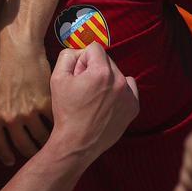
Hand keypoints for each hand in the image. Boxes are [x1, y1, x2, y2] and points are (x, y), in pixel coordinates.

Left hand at [0, 37, 52, 165]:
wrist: (17, 48)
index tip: (10, 161)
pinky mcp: (46, 103)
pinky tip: (59, 129)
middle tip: (34, 154)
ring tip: (48, 144)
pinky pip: (54, 124)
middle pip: (23, 147)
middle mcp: (10, 119)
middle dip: (29, 154)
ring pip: (41, 139)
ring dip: (45, 144)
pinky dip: (57, 128)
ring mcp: (29, 112)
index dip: (6, 156)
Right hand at [48, 44, 138, 162]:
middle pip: (107, 61)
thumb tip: (78, 52)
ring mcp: (129, 95)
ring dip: (107, 80)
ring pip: (118, 74)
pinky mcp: (134, 107)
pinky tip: (106, 103)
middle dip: (94, 69)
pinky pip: (129, 89)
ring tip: (94, 97)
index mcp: (101, 72)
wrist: (78, 142)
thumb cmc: (66, 111)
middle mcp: (119, 80)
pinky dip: (118, 92)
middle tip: (83, 87)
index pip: (94, 48)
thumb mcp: (57, 79)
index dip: (82, 58)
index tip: (77, 73)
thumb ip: (67, 57)